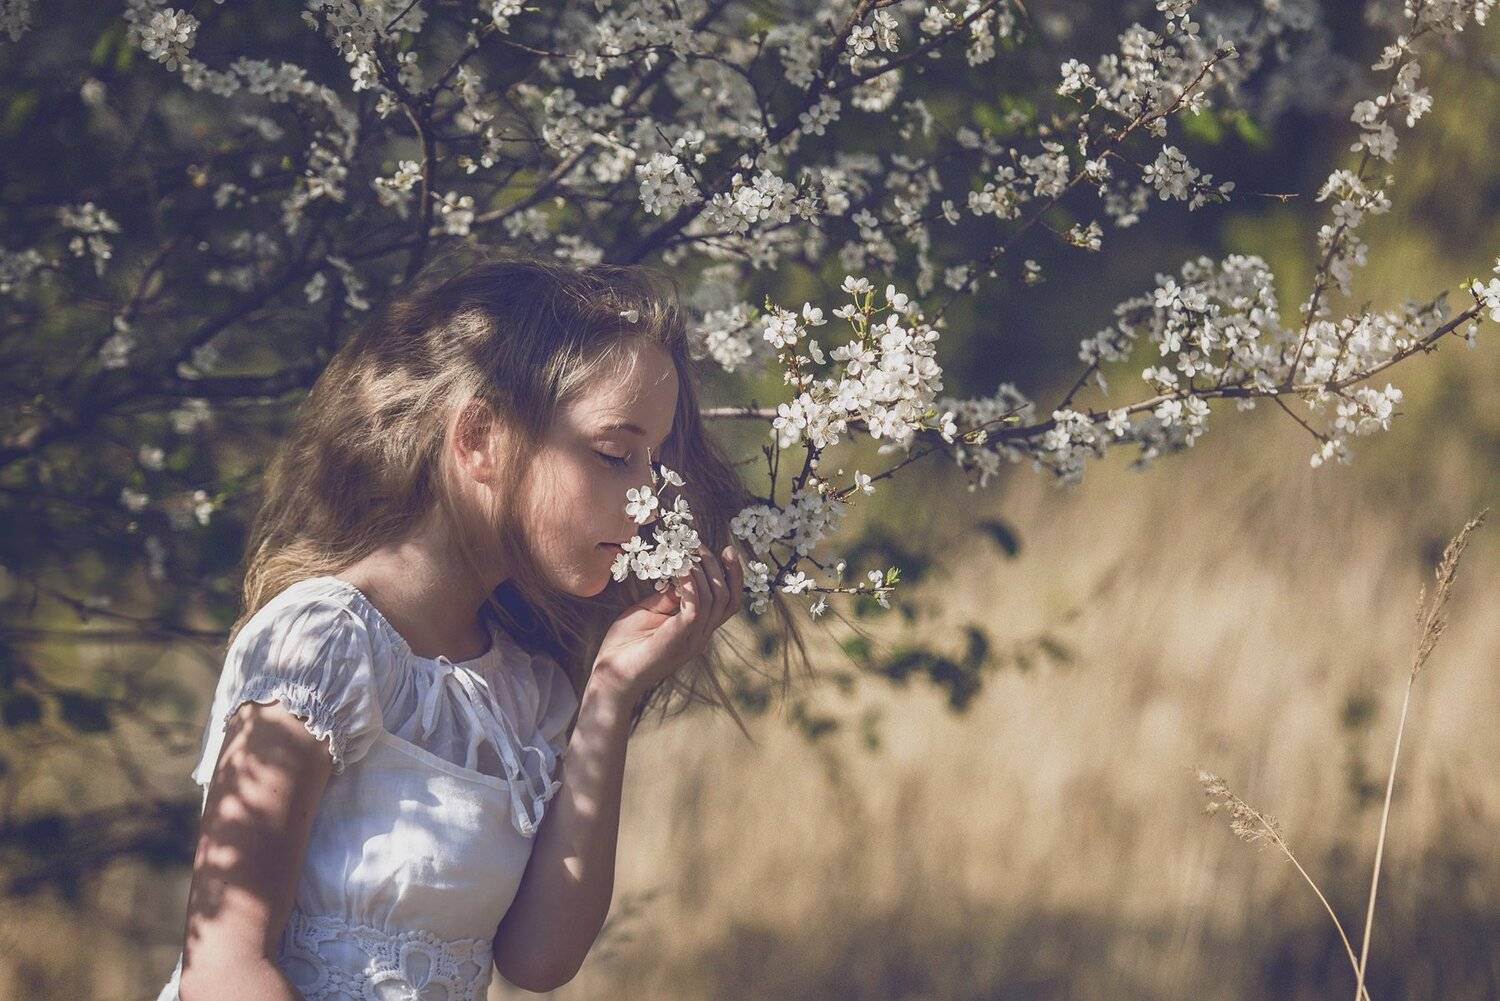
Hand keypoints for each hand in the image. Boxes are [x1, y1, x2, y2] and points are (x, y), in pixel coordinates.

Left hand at [592, 543, 743, 703]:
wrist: (610, 678)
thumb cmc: (625, 645)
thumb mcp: (649, 611)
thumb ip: (668, 595)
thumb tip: (681, 571)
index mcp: (698, 629)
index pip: (730, 601)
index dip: (733, 574)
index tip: (725, 549)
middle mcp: (701, 635)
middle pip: (728, 597)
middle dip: (719, 566)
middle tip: (698, 545)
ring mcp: (693, 639)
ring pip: (715, 599)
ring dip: (703, 570)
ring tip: (687, 553)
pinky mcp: (679, 639)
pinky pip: (696, 608)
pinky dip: (692, 585)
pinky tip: (681, 569)